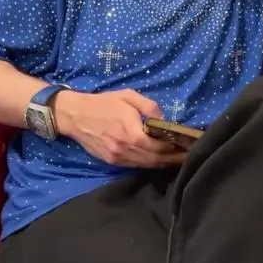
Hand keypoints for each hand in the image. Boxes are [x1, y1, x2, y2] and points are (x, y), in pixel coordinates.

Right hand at [54, 89, 186, 167]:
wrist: (74, 115)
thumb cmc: (103, 103)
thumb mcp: (128, 96)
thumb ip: (149, 107)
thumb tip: (164, 121)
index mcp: (131, 133)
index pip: (160, 147)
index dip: (175, 148)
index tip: (188, 146)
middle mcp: (125, 149)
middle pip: (155, 160)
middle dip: (173, 159)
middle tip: (188, 157)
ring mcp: (118, 158)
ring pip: (146, 165)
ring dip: (162, 164)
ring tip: (177, 160)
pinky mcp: (112, 161)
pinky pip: (135, 165)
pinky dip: (148, 164)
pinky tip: (158, 161)